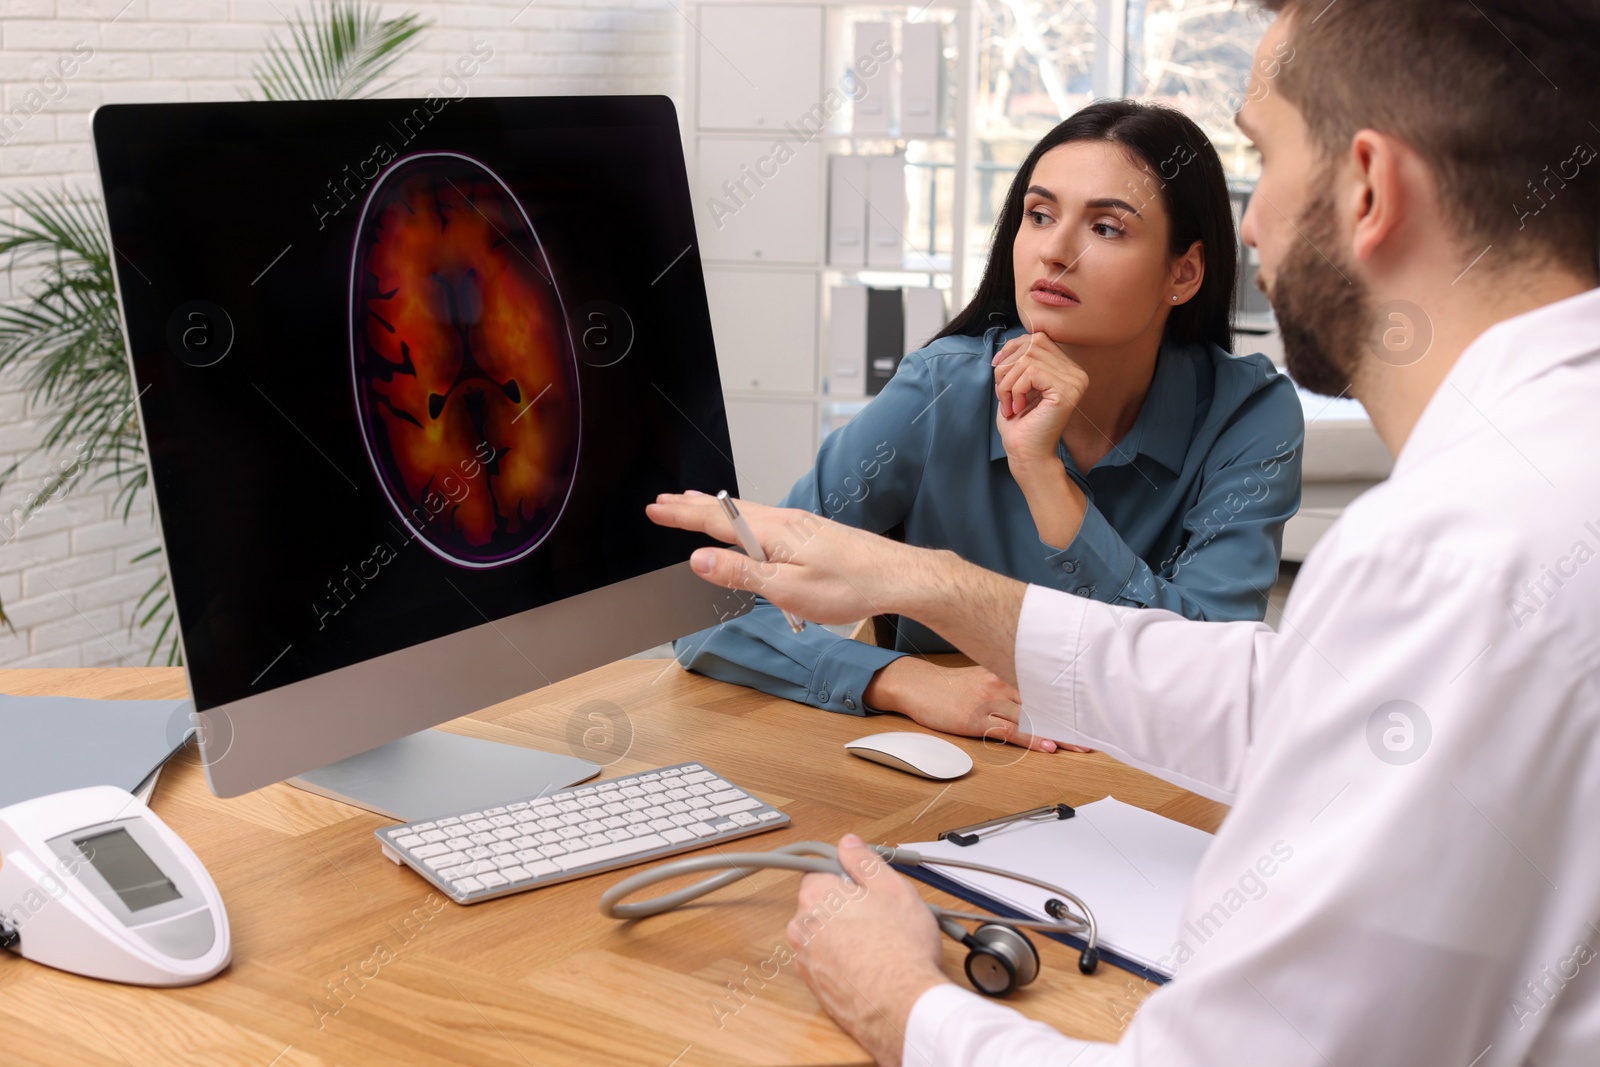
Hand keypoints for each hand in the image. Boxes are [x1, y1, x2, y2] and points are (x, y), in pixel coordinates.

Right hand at [645, 492, 938, 624]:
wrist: (898, 576)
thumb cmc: (850, 585)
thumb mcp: (786, 589)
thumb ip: (741, 572)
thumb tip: (700, 560)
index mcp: (772, 532)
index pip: (715, 520)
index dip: (682, 515)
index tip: (655, 508)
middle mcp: (784, 521)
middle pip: (728, 510)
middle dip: (692, 506)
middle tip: (664, 501)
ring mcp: (800, 525)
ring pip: (746, 513)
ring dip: (715, 510)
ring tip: (693, 505)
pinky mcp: (812, 533)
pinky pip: (765, 519)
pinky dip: (741, 518)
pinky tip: (744, 526)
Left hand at [787, 834, 948, 1065]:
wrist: (902, 1007)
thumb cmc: (900, 950)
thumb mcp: (892, 888)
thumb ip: (865, 861)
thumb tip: (849, 844)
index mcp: (815, 897)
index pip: (821, 872)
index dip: (849, 878)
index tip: (866, 886)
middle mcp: (802, 929)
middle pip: (823, 906)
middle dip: (848, 908)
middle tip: (882, 915)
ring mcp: (807, 961)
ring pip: (826, 936)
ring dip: (847, 937)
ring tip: (882, 944)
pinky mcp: (817, 989)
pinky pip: (829, 964)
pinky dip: (846, 963)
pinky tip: (873, 967)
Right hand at [864, 659, 1089, 752]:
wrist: (918, 685)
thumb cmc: (952, 684)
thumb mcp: (984, 675)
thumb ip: (1010, 682)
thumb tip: (1039, 692)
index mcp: (1005, 671)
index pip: (1044, 685)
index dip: (1069, 699)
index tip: (1093, 708)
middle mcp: (1000, 684)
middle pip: (1043, 702)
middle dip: (1070, 718)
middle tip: (1097, 730)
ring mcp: (988, 702)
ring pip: (1030, 718)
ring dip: (1057, 733)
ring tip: (1081, 745)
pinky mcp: (975, 720)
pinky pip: (1008, 731)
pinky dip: (1030, 738)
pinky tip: (1046, 746)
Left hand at [993, 332, 1088, 469]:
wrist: (1026, 453)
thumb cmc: (1020, 423)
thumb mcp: (1017, 383)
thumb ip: (1020, 360)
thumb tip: (1011, 342)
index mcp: (1068, 369)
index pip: (1038, 339)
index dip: (1011, 349)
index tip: (997, 368)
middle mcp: (1076, 373)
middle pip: (1031, 345)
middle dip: (1007, 367)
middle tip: (1003, 394)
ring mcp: (1074, 381)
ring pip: (1027, 359)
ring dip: (1007, 383)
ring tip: (1009, 404)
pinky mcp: (1066, 391)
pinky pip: (1030, 372)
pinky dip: (1015, 390)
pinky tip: (1018, 407)